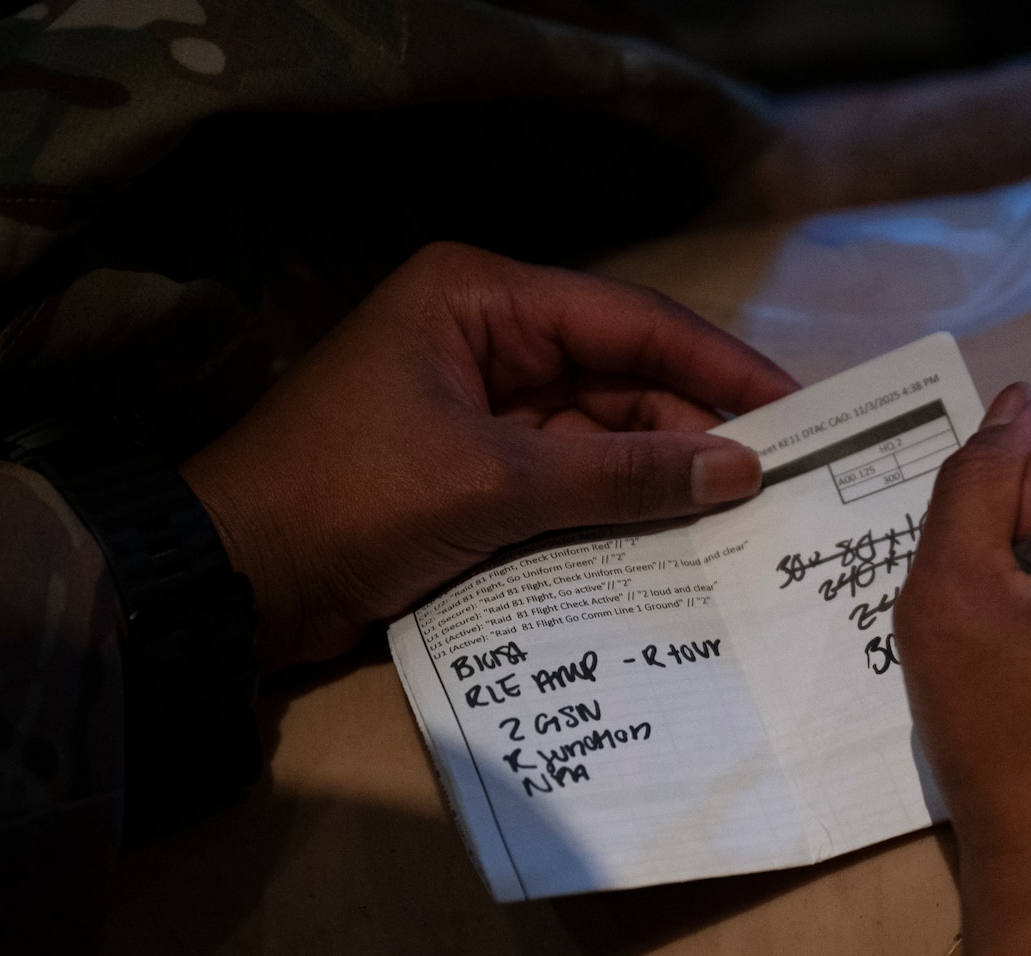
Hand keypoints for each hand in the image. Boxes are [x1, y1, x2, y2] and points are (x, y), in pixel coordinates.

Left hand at [180, 242, 797, 669]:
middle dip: (696, 431)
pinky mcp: (476, 474)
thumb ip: (622, 475)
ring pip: (602, 435)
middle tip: (781, 483)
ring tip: (744, 522)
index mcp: (482, 300)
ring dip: (661, 478)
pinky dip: (617, 511)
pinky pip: (570, 482)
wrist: (231, 581)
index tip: (798, 409)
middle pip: (623, 378)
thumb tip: (743, 470)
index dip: (720, 367)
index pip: (631, 320)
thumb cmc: (350, 499)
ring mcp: (483, 409)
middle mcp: (489, 339)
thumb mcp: (493, 484)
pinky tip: (678, 543)